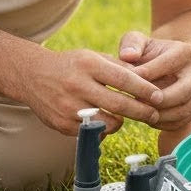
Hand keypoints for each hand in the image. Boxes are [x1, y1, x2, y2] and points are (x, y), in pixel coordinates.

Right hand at [19, 47, 164, 135]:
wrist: (32, 75)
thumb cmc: (72, 65)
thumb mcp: (94, 57)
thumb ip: (119, 67)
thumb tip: (148, 80)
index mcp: (88, 65)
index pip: (123, 79)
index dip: (144, 89)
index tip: (159, 96)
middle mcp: (77, 86)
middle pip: (118, 104)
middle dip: (141, 111)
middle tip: (155, 114)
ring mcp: (68, 107)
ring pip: (107, 122)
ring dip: (122, 122)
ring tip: (129, 116)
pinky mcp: (61, 124)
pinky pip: (91, 132)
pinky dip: (103, 128)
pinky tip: (106, 121)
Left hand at [118, 32, 190, 131]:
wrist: (168, 67)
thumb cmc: (148, 54)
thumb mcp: (139, 42)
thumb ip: (131, 44)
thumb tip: (127, 56)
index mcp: (184, 52)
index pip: (166, 65)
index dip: (145, 75)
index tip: (125, 82)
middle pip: (183, 92)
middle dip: (159, 100)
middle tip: (137, 101)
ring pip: (183, 110)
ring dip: (160, 115)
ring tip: (139, 111)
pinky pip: (180, 122)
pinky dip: (162, 124)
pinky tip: (146, 118)